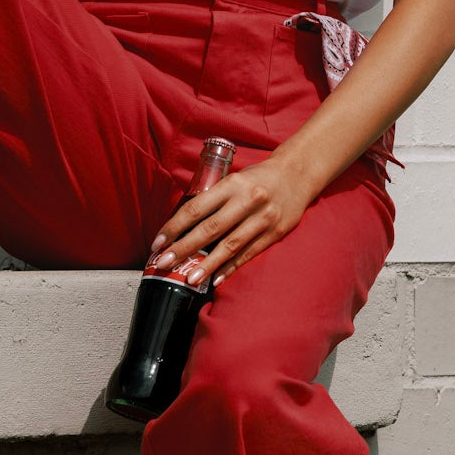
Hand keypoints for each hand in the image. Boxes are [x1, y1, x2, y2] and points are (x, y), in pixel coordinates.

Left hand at [147, 155, 311, 289]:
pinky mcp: (275, 232)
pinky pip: (249, 253)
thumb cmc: (257, 179)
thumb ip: (212, 199)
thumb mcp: (233, 180)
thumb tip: (181, 227)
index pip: (196, 208)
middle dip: (184, 248)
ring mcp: (263, 218)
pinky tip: (215, 279)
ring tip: (190, 278)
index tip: (158, 243)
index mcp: (231, 185)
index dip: (174, 227)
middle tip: (164, 264)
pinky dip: (231, 267)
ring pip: (230, 245)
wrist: (297, 175)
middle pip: (210, 228)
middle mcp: (247, 200)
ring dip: (207, 264)